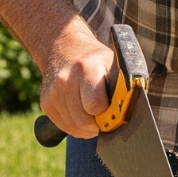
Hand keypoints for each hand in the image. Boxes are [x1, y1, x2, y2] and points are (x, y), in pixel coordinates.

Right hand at [39, 19, 115, 138]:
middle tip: (106, 118)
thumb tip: (131, 111)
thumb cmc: (95, 59)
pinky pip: (65, 127)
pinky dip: (76, 126)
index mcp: (86, 68)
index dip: (107, 113)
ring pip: (75, 127)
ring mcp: (53, 93)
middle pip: (84, 121)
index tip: (113, 110)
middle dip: (99, 124)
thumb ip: (122, 86)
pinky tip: (82, 114)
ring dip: (88, 128)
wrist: (64, 48)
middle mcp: (65, 80)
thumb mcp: (112, 64)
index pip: (95, 105)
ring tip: (95, 115)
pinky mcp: (46, 103)